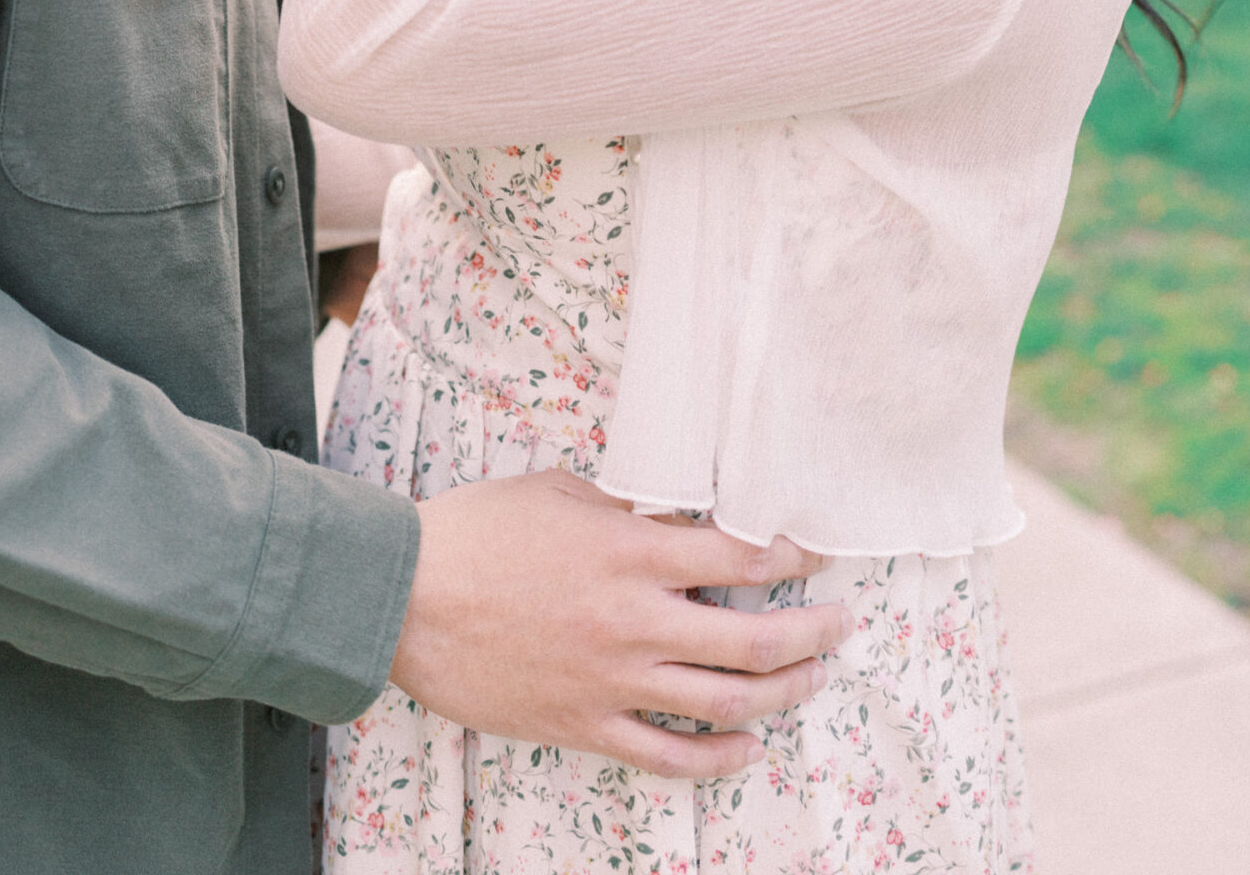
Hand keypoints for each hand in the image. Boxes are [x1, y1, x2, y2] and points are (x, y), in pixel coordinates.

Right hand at [388, 470, 850, 780]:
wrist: (409, 596)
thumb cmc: (481, 530)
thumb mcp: (563, 492)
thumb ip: (629, 510)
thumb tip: (677, 516)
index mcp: (632, 552)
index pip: (741, 558)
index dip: (792, 557)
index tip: (814, 554)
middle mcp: (636, 620)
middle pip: (754, 639)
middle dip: (812, 631)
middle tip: (839, 623)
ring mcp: (614, 681)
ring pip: (726, 701)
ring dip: (783, 692)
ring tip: (812, 679)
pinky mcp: (585, 724)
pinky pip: (668, 756)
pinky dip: (717, 756)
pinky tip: (744, 746)